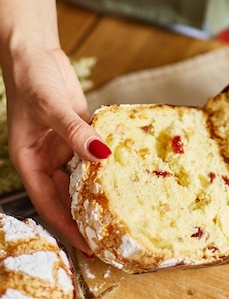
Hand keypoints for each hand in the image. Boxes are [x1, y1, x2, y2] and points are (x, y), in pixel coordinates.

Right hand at [3, 45, 110, 252]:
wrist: (35, 52)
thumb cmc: (31, 79)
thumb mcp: (51, 107)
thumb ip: (75, 132)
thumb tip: (101, 155)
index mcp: (30, 162)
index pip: (49, 204)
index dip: (68, 226)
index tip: (89, 246)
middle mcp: (47, 159)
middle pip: (68, 195)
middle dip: (87, 214)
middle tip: (114, 233)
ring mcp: (64, 146)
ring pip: (83, 174)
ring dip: (101, 188)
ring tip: (126, 207)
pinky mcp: (79, 132)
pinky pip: (95, 150)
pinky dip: (108, 159)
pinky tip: (128, 168)